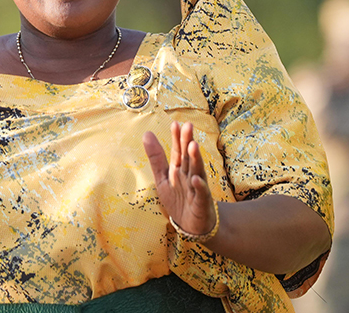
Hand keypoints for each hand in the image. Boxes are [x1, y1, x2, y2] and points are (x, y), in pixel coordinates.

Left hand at [143, 121, 216, 238]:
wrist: (193, 226)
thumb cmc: (178, 199)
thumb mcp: (162, 178)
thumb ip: (156, 158)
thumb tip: (146, 133)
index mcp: (179, 169)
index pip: (178, 151)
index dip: (176, 138)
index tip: (175, 123)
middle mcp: (189, 175)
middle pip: (188, 157)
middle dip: (187, 142)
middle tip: (188, 125)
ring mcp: (197, 188)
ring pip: (196, 171)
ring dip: (195, 159)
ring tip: (193, 146)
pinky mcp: (201, 202)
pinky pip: (201, 193)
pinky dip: (199, 186)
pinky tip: (195, 178)